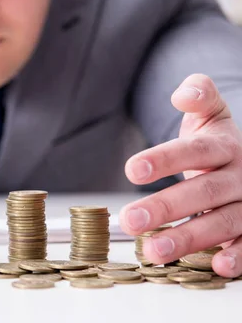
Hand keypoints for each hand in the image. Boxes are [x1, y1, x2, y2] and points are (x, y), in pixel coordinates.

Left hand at [120, 74, 241, 276]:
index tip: (131, 170)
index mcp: (224, 146)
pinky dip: (238, 256)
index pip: (193, 151)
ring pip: (224, 222)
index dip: (164, 160)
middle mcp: (240, 176)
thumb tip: (183, 92)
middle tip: (129, 220)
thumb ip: (199, 96)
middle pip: (204, 191)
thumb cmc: (217, 142)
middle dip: (165, 206)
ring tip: (152, 250)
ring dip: (188, 238)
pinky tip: (216, 266)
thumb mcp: (211, 115)